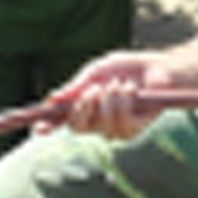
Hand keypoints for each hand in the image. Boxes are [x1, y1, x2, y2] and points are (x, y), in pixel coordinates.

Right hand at [47, 49, 170, 141]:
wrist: (158, 67)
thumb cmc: (127, 68)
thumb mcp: (97, 71)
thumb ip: (76, 86)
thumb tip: (52, 98)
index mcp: (83, 107)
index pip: (62, 121)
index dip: (48, 126)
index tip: (39, 128)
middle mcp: (96, 122)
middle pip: (77, 127)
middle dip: (84, 106)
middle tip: (95, 88)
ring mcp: (115, 129)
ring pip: (101, 123)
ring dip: (110, 98)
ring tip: (120, 83)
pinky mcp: (134, 129)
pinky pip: (122, 122)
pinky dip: (126, 101)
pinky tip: (132, 90)